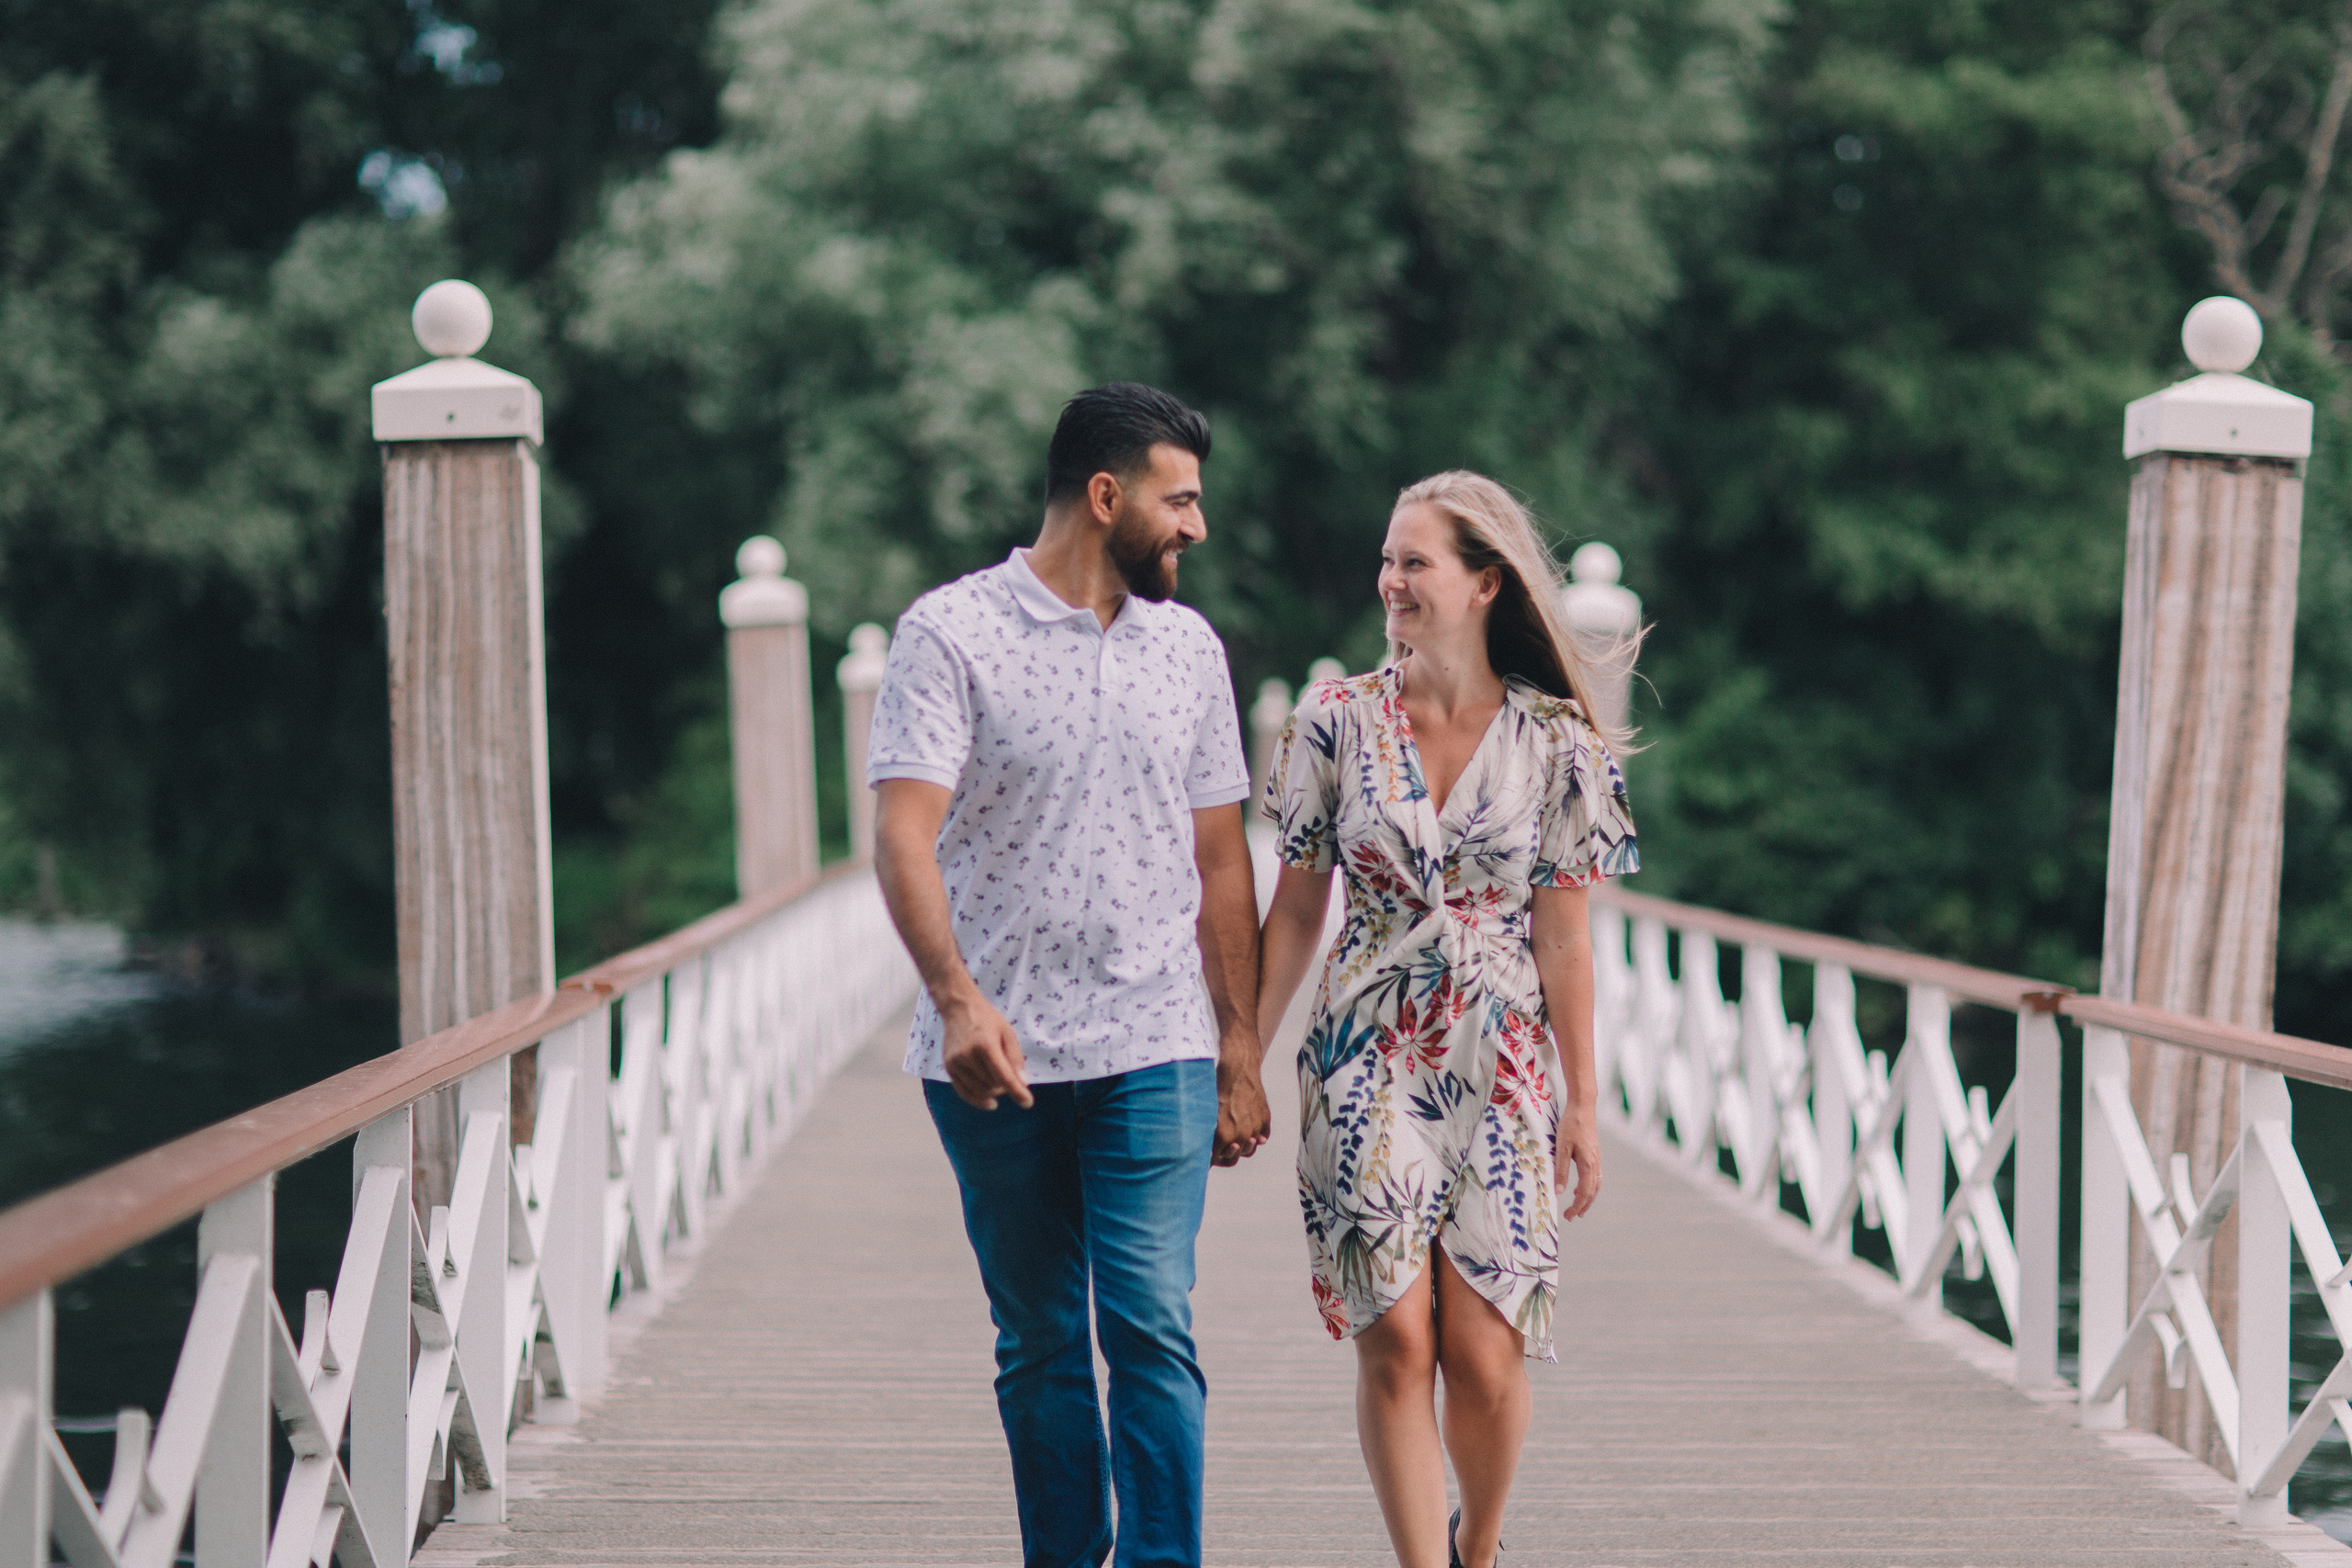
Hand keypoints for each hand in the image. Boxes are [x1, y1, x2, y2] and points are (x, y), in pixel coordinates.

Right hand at [940, 994, 1030, 1109]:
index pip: (1003, 1076)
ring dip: (993, 1091)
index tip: (1027, 1103)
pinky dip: (978, 1100)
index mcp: (985, 1044)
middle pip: (992, 1085)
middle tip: (1011, 1076)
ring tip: (998, 1079)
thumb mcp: (1008, 1033)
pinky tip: (990, 1102)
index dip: (1017, 1092)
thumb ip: (1016, 1059)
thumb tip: (1023, 1083)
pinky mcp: (949, 1067)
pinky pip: (964, 1092)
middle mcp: (967, 1055)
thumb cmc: (987, 1020)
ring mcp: (956, 1062)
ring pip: (980, 1090)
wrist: (959, 1008)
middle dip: (1005, 1086)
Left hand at [1213, 1049, 1271, 1166]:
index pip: (1215, 1159)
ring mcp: (1255, 1128)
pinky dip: (1257, 1135)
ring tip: (1233, 1138)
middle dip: (1224, 1155)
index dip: (1209, 1159)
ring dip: (1241, 1146)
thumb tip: (1200, 1149)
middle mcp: (1242, 1135)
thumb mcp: (1205, 1112)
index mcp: (1224, 1135)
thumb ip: (1204, 1134)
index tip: (1205, 1156)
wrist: (1238, 1068)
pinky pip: (1262, 1137)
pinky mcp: (1265, 1119)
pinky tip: (1248, 1128)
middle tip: (1218, 1147)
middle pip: (1233, 1158)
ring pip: (1249, 1149)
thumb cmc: (1216, 1087)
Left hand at [1555, 1105, 1601, 1219]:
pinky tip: (1577, 1186)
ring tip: (1578, 1207)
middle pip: (1592, 1192)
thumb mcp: (1561, 1147)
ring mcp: (1597, 1159)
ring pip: (1595, 1185)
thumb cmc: (1570, 1125)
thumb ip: (1561, 1169)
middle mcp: (1596, 1164)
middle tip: (1573, 1217)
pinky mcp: (1595, 1154)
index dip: (1577, 1206)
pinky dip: (1588, 1186)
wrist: (1583, 1107)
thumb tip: (1559, 1191)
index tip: (1568, 1216)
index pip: (1584, 1192)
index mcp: (1588, 1164)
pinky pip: (1595, 1176)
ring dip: (1587, 1197)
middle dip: (1583, 1206)